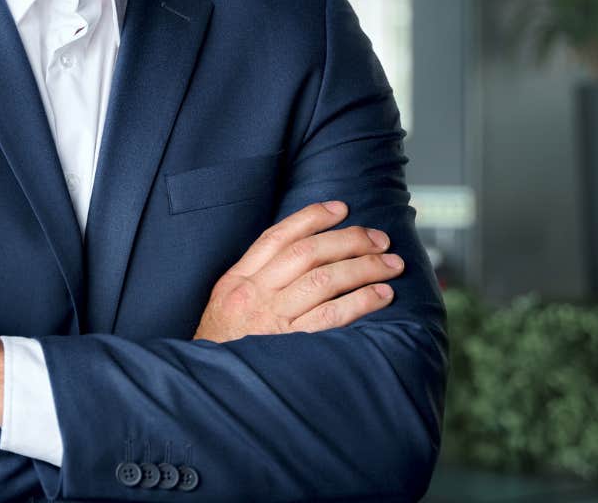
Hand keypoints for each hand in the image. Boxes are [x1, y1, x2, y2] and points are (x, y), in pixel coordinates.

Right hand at [192, 200, 401, 342]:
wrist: (206, 390)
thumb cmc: (222, 347)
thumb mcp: (225, 305)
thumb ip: (256, 280)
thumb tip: (303, 257)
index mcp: (236, 280)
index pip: (277, 237)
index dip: (312, 218)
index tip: (341, 209)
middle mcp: (254, 294)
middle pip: (308, 253)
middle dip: (349, 240)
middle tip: (380, 239)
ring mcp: (272, 319)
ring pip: (324, 280)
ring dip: (364, 267)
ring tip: (391, 265)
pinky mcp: (291, 345)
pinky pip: (332, 316)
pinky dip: (361, 301)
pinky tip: (382, 295)